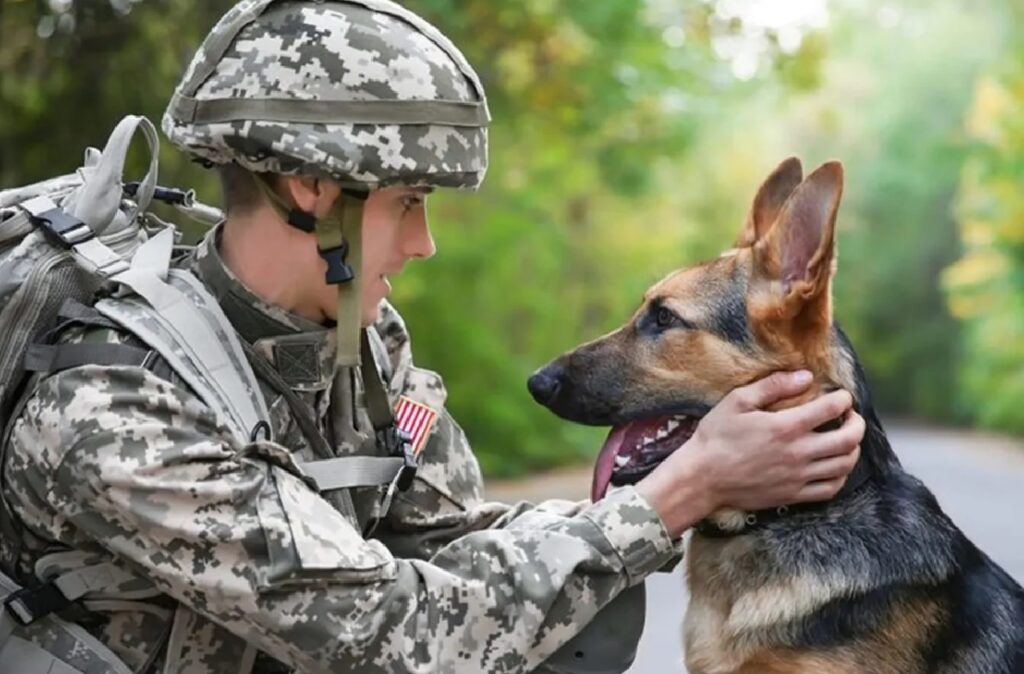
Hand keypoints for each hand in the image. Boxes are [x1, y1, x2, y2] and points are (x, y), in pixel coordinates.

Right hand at [636, 370, 864, 537]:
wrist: (702, 478)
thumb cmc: (716, 436)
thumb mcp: (737, 401)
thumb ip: (773, 386)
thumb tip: (805, 376)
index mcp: (786, 427)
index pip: (832, 409)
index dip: (843, 399)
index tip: (840, 396)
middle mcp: (798, 453)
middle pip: (848, 439)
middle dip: (856, 423)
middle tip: (850, 416)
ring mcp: (798, 477)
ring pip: (845, 464)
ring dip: (853, 448)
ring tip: (846, 439)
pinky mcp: (793, 495)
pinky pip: (830, 488)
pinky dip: (840, 475)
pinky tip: (834, 465)